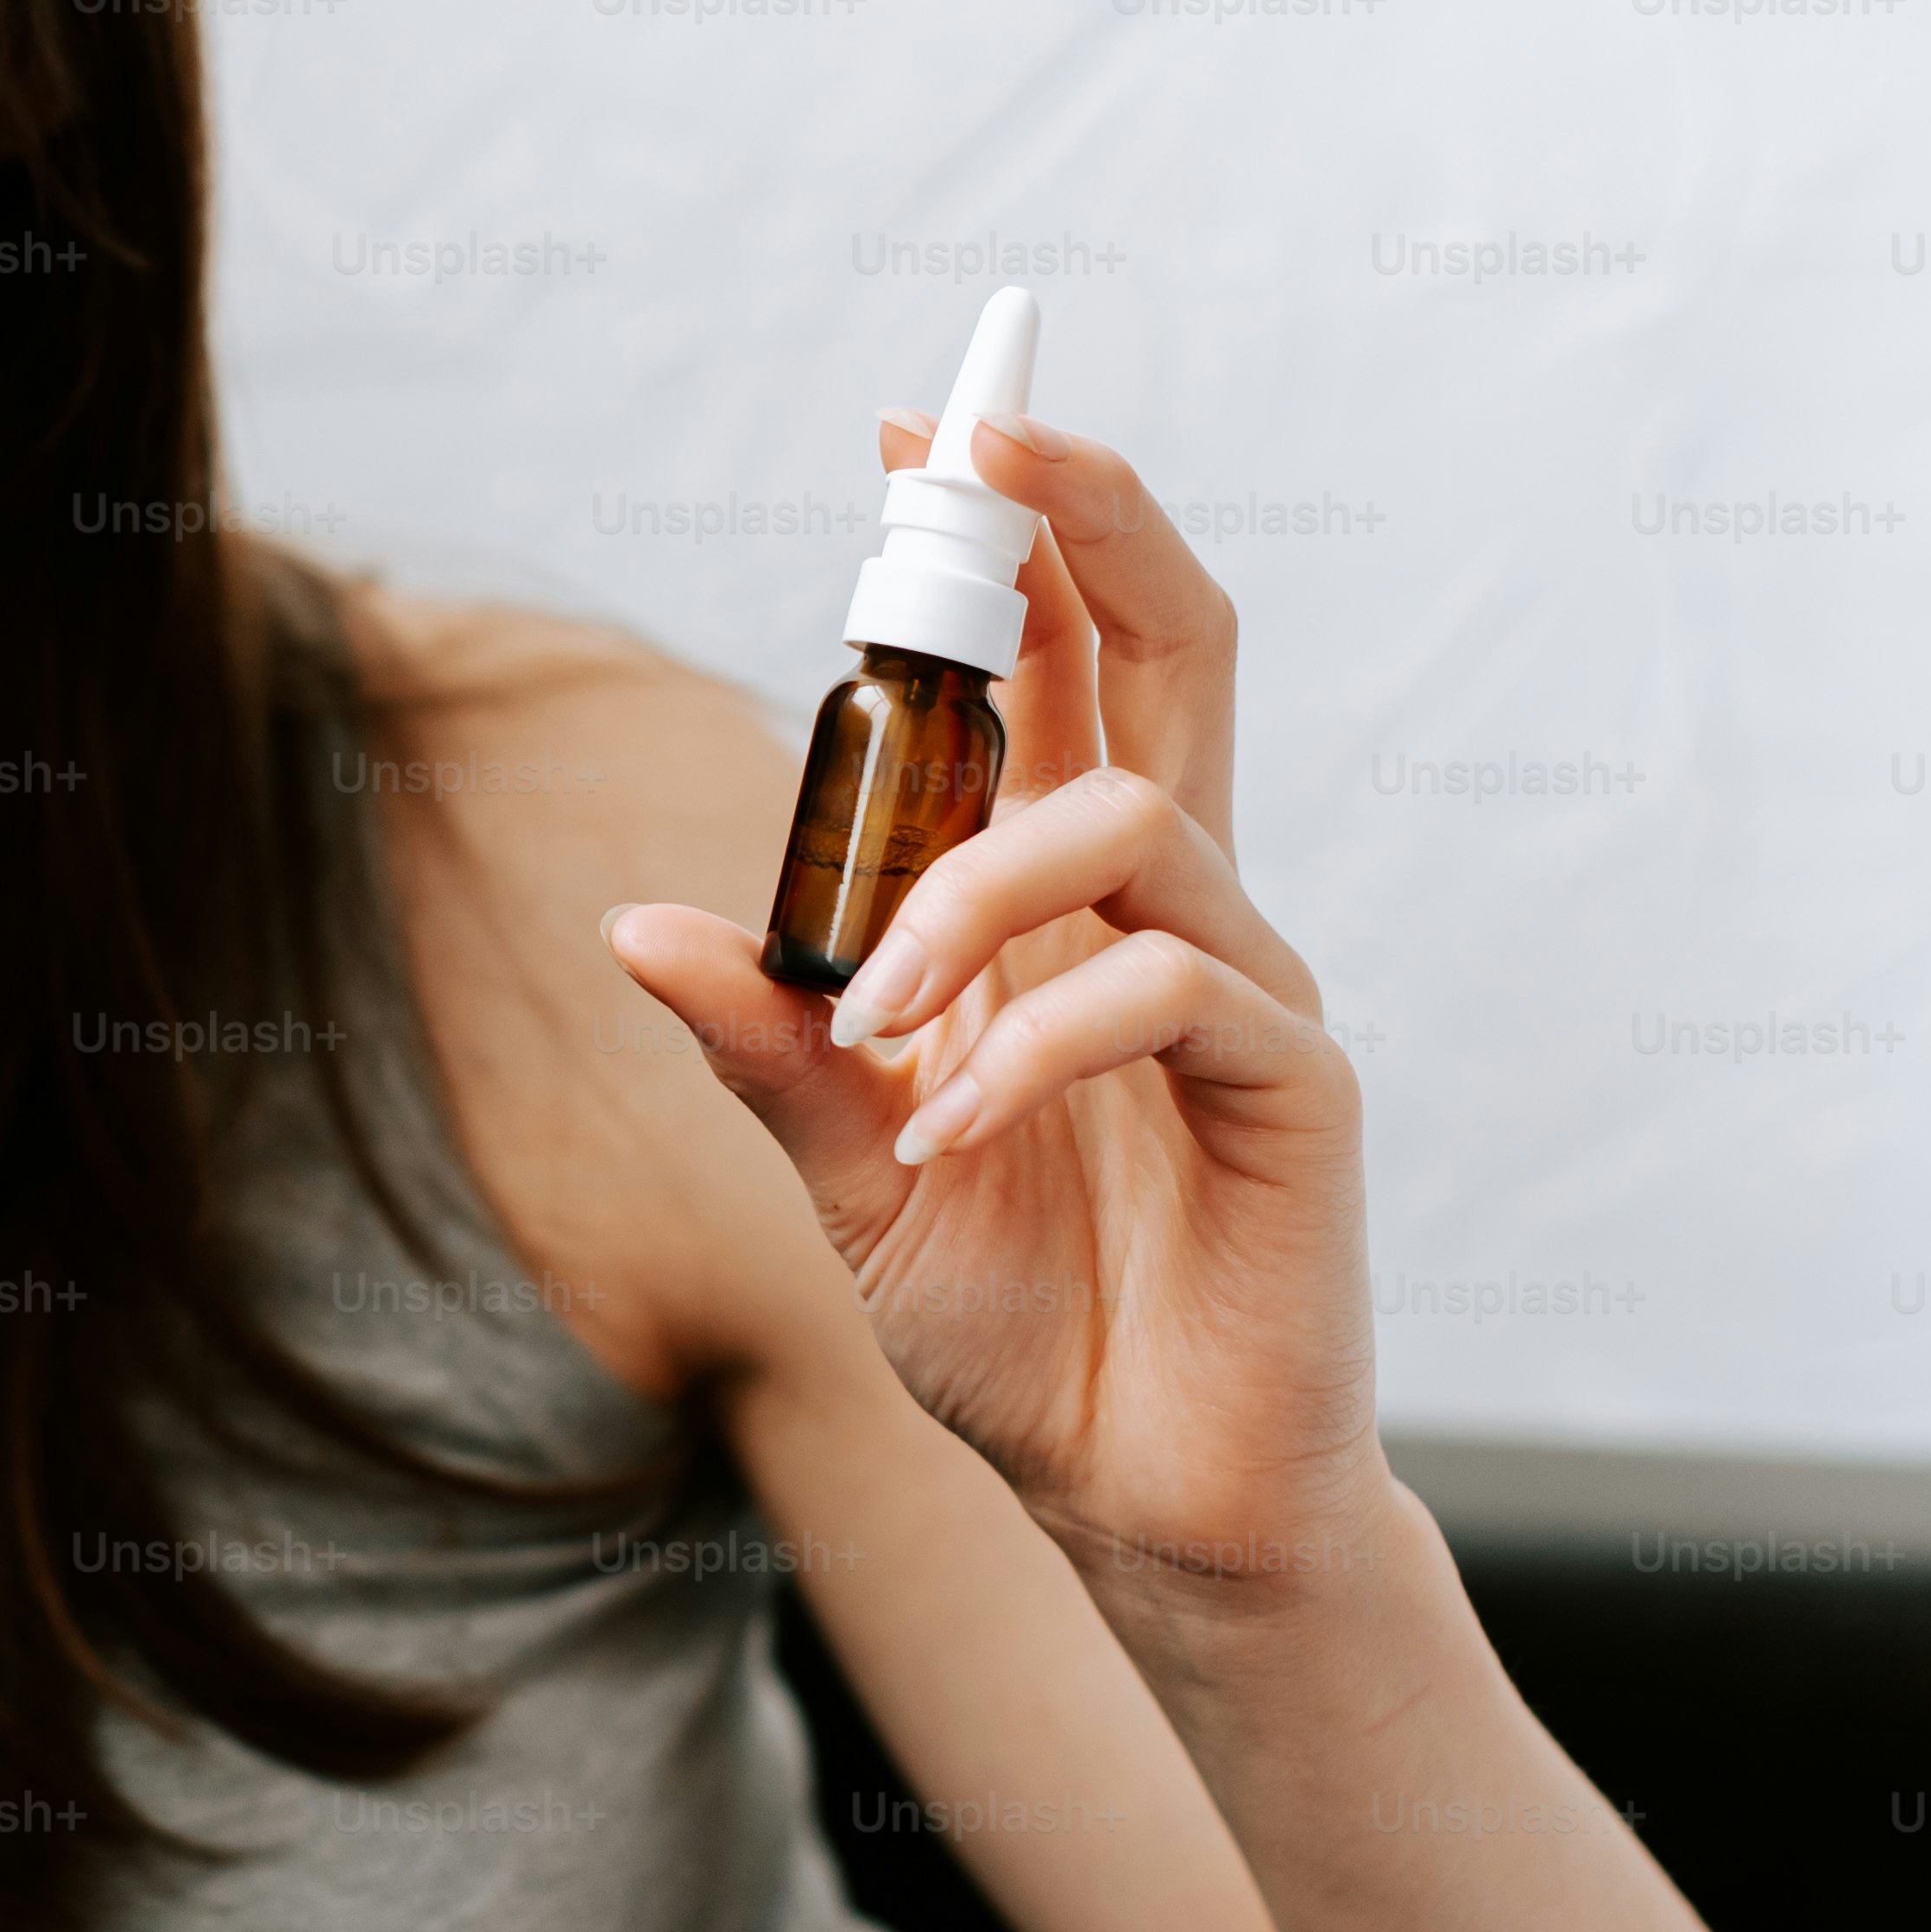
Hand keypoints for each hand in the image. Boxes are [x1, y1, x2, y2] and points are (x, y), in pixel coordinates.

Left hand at [605, 408, 1381, 1599]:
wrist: (1134, 1500)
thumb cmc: (1018, 1330)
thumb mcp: (843, 1177)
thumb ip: (769, 1046)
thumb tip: (634, 922)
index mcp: (1068, 908)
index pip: (1062, 668)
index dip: (1010, 538)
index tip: (921, 431)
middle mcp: (1171, 910)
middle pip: (1175, 644)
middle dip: (1090, 515)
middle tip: (989, 434)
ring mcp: (1245, 987)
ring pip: (1125, 819)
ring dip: (968, 900)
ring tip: (877, 1035)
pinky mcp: (1296, 1084)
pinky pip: (1167, 992)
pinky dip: (1030, 1053)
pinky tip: (944, 1145)